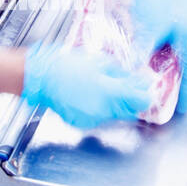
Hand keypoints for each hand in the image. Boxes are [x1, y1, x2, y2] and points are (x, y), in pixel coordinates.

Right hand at [21, 44, 151, 128]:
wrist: (42, 76)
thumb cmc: (68, 65)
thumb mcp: (101, 62)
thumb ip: (123, 74)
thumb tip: (140, 80)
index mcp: (110, 92)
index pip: (141, 101)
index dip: (145, 95)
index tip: (143, 89)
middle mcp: (103, 110)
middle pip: (129, 111)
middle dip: (129, 100)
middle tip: (121, 86)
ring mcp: (92, 119)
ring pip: (114, 115)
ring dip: (113, 104)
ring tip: (99, 88)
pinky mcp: (81, 123)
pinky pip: (98, 118)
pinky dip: (98, 109)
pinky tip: (88, 97)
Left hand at [118, 0, 186, 113]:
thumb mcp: (146, 30)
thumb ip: (142, 55)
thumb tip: (136, 73)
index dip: (186, 90)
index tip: (183, 105)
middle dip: (184, 78)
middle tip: (175, 93)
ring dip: (181, 62)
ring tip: (169, 74)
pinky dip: (179, 47)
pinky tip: (166, 50)